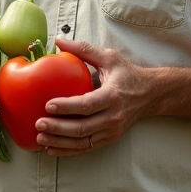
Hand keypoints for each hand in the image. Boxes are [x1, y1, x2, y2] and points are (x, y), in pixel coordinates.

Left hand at [33, 37, 152, 156]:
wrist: (151, 94)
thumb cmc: (128, 74)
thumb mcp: (109, 58)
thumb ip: (83, 50)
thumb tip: (58, 41)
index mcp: (113, 96)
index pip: (87, 105)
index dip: (67, 107)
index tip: (48, 105)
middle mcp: (113, 117)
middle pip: (83, 127)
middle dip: (58, 128)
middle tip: (39, 123)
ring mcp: (112, 131)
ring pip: (83, 142)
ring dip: (60, 142)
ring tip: (40, 138)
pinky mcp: (109, 139)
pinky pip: (86, 148)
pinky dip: (68, 150)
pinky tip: (52, 148)